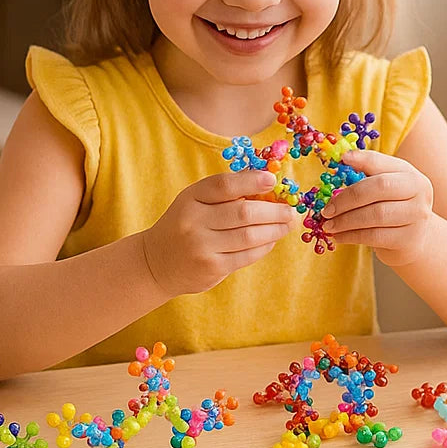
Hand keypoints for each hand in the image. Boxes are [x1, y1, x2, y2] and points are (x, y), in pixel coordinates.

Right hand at [141, 170, 294, 296]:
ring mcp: (202, 246)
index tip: (271, 180)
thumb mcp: (195, 202)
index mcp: (191, 198)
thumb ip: (225, 193)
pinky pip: (247, 255)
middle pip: (243, 212)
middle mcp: (194, 221)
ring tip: (287, 225)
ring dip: (275, 230)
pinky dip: (265, 246)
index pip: (224, 185)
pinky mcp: (212, 267)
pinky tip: (271, 240)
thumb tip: (267, 184)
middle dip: (273, 211)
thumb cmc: (185, 225)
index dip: (251, 181)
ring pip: (250, 236)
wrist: (156, 262)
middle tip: (290, 211)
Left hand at [320, 150, 433, 266]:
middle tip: (327, 210)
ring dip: (345, 221)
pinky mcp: (409, 240)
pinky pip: (374, 236)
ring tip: (328, 225)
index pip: (382, 163)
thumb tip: (343, 159)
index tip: (341, 160)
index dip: (362, 160)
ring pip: (375, 215)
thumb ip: (367, 174)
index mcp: (410, 174)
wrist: (414, 239)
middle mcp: (419, 192)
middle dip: (347, 198)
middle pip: (379, 188)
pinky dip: (351, 236)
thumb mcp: (385, 188)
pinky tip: (339, 236)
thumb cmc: (392, 208)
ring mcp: (417, 217)